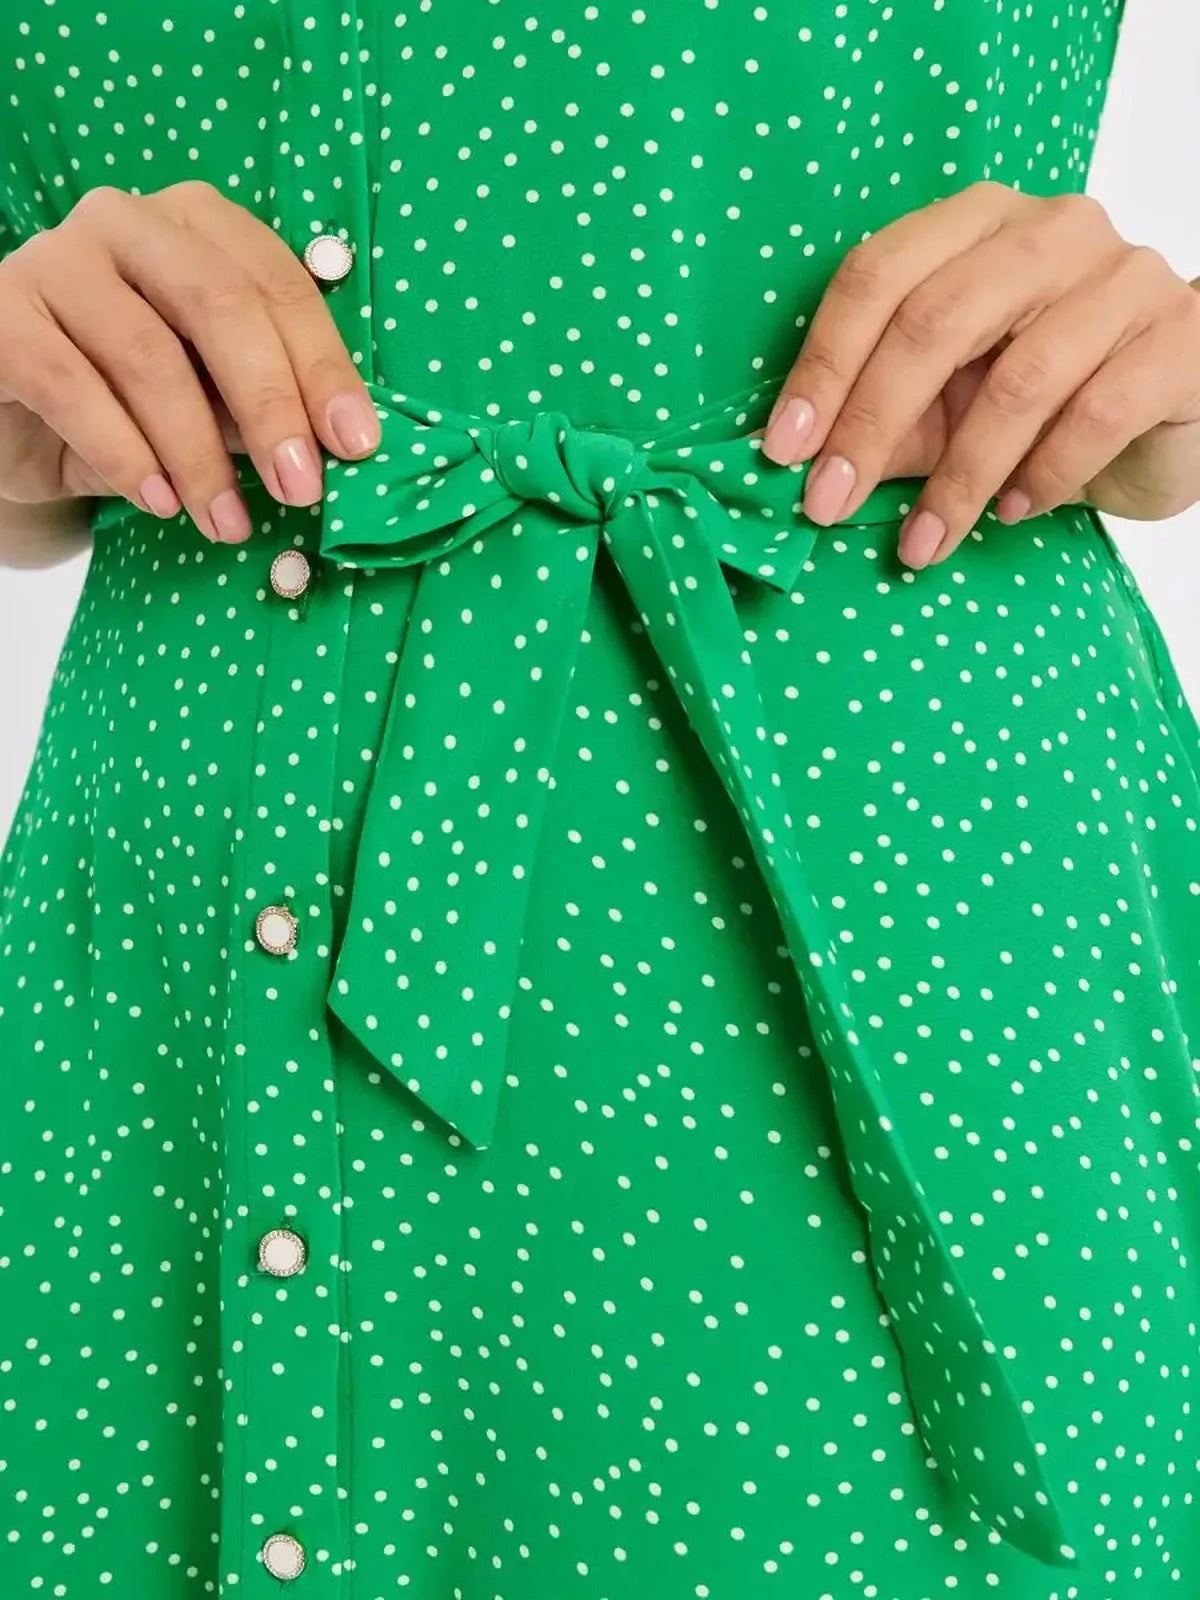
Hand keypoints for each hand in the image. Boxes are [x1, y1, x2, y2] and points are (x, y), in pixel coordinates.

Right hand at [0, 181, 380, 542]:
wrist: (15, 421)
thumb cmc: (127, 400)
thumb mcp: (206, 397)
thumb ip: (257, 401)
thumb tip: (327, 444)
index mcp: (195, 225)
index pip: (277, 285)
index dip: (323, 367)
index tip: (356, 445)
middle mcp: (125, 222)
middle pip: (220, 305)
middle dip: (270, 406)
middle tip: (300, 488)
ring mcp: (55, 259)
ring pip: (149, 356)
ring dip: (199, 455)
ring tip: (227, 522)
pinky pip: (72, 387)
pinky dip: (126, 455)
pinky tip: (160, 503)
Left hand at [759, 180, 1199, 567]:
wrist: (1177, 412)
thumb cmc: (1049, 401)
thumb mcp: (951, 408)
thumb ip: (888, 421)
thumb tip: (800, 465)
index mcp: (978, 224)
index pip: (879, 274)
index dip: (823, 364)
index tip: (783, 449)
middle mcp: (1053, 231)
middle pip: (936, 318)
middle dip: (871, 423)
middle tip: (828, 506)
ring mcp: (1126, 278)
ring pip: (1019, 379)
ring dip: (957, 477)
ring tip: (923, 542)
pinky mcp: (1182, 339)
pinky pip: (1098, 412)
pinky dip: (1044, 474)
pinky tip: (1013, 512)